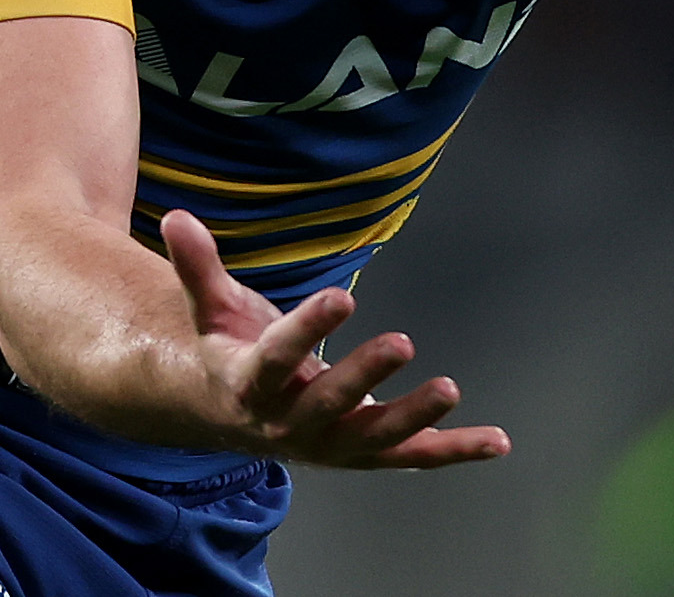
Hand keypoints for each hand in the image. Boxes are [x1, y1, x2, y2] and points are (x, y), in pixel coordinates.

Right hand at [160, 209, 511, 468]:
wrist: (233, 419)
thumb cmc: (229, 351)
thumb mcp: (211, 309)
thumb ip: (198, 267)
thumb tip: (177, 216)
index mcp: (251, 384)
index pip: (277, 357)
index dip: (308, 327)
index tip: (340, 295)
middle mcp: (290, 424)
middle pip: (329, 405)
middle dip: (364, 376)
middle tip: (403, 342)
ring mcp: (330, 445)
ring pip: (374, 438)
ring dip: (415, 419)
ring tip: (449, 388)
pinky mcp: (362, 453)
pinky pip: (410, 456)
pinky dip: (452, 450)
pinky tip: (496, 441)